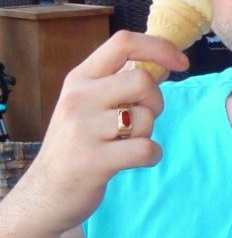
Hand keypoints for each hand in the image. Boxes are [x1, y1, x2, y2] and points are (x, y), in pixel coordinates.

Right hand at [15, 31, 188, 234]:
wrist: (44, 195)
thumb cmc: (76, 143)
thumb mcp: (89, 104)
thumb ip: (121, 82)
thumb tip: (163, 63)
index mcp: (80, 78)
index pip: (123, 43)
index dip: (159, 47)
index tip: (181, 62)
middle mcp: (78, 98)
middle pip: (142, 80)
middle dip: (155, 101)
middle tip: (142, 118)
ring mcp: (82, 129)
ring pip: (146, 117)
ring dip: (148, 132)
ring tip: (128, 142)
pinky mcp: (92, 161)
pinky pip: (145, 149)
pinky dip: (152, 155)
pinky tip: (136, 159)